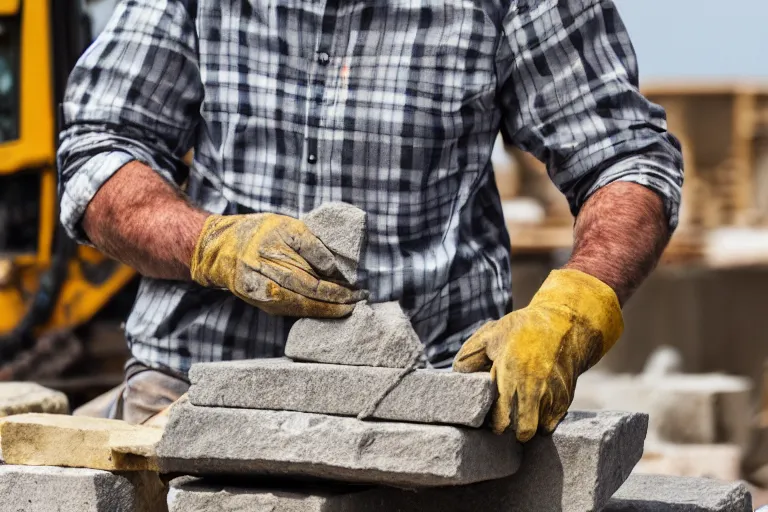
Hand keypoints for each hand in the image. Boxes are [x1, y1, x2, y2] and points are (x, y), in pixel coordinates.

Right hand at [190, 213, 365, 316]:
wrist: (222, 247)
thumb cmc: (259, 232)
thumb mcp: (287, 227)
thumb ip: (312, 246)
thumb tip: (335, 270)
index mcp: (274, 262)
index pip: (314, 283)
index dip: (338, 290)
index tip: (358, 290)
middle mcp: (267, 284)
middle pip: (309, 299)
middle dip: (337, 303)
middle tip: (358, 302)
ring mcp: (263, 298)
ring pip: (300, 309)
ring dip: (326, 311)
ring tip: (347, 308)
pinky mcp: (261, 304)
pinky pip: (290, 310)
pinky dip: (310, 311)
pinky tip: (324, 308)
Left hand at [453, 269, 622, 441]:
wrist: (565, 324)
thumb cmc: (522, 330)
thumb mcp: (490, 335)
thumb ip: (470, 357)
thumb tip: (456, 376)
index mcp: (512, 372)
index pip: (502, 418)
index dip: (496, 425)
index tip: (492, 420)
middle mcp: (535, 387)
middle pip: (524, 431)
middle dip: (513, 431)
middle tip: (506, 421)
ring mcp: (553, 395)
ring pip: (538, 429)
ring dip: (528, 424)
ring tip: (520, 408)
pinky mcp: (566, 398)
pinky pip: (551, 424)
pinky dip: (542, 419)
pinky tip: (535, 404)